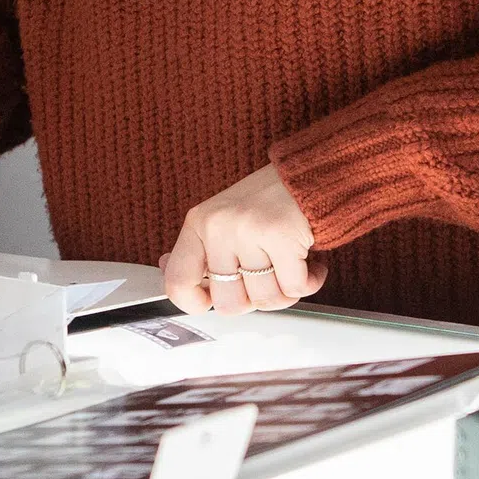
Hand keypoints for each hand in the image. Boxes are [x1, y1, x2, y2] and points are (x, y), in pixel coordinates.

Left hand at [161, 164, 326, 315]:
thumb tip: (168, 271)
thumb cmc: (266, 201)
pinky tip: (311, 266)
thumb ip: (201, 251)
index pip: (178, 281)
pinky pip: (295, 287)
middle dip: (253, 302)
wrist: (307, 174)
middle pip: (228, 303)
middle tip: (265, 282)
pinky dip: (310, 282)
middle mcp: (219, 227)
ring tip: (289, 269)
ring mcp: (249, 231)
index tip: (209, 303)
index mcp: (199, 224)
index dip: (193, 303)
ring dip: (285, 292)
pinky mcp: (282, 236)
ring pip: (265, 299)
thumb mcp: (222, 220)